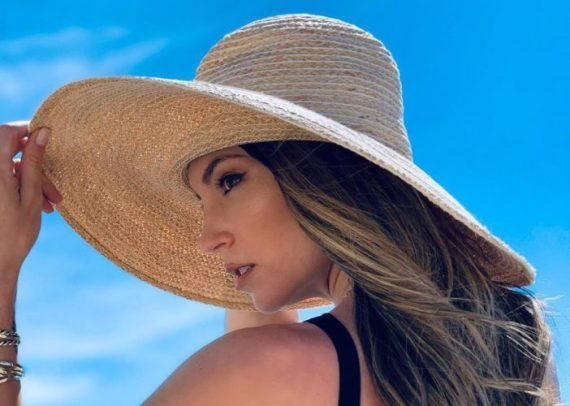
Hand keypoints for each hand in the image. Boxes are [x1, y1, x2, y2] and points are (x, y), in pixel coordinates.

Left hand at [0, 123, 62, 280]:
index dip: (26, 130)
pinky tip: (39, 205)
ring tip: (50, 203)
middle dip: (34, 163)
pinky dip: (21, 187)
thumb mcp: (30, 195)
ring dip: (30, 179)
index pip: (6, 133)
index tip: (47, 138)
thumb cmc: (15, 234)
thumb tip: (42, 131)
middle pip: (8, 150)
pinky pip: (5, 179)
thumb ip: (33, 161)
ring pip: (9, 167)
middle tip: (53, 186)